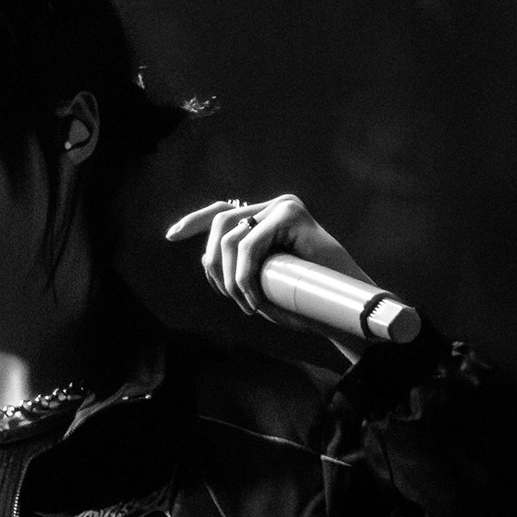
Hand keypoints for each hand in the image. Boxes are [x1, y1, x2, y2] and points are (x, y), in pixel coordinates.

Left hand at [166, 194, 371, 325]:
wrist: (345, 310)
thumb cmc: (305, 302)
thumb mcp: (261, 283)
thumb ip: (236, 266)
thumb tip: (206, 257)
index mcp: (266, 220)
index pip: (221, 212)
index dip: (193, 221)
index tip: (171, 236)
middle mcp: (273, 207)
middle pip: (219, 225)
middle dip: (214, 266)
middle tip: (235, 299)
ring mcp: (283, 206)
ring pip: (230, 236)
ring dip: (230, 277)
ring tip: (248, 303)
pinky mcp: (292, 213)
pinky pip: (249, 244)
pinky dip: (244, 275)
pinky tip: (255, 298)